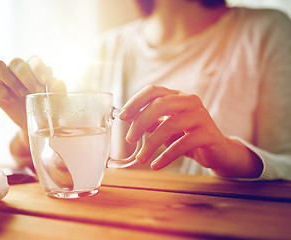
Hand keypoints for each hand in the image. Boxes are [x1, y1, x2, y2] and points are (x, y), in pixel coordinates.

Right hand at [0, 55, 65, 130]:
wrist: (38, 124)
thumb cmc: (50, 107)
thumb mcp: (58, 99)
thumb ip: (58, 88)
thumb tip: (55, 81)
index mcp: (35, 69)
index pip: (33, 60)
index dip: (38, 68)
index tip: (44, 81)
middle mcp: (19, 70)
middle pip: (16, 62)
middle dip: (26, 76)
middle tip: (36, 92)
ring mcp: (5, 79)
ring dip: (10, 80)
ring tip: (22, 94)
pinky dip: (0, 91)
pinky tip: (11, 100)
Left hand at [119, 85, 262, 177]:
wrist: (219, 152)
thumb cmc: (189, 137)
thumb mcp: (166, 128)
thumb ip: (150, 122)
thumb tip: (127, 119)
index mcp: (178, 96)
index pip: (154, 90)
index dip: (136, 101)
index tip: (122, 116)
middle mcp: (191, 102)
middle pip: (160, 104)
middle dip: (141, 122)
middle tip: (129, 139)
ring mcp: (201, 116)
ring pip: (170, 124)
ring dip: (151, 143)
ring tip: (141, 158)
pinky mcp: (208, 134)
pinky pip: (182, 144)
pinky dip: (166, 156)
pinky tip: (156, 165)